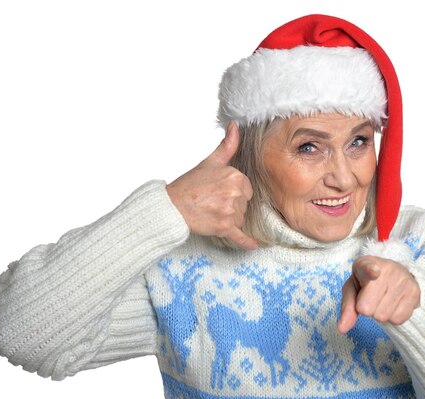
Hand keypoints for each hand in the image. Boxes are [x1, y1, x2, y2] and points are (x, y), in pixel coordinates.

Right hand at [166, 122, 257, 249]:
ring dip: (229, 219)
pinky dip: (246, 242)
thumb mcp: (209, 162)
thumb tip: (234, 126)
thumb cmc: (189, 185)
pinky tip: (253, 246)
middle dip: (232, 206)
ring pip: (240, 219)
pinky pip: (240, 236)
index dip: (234, 192)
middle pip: (244, 204)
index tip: (219, 192)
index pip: (246, 189)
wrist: (171, 206)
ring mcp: (230, 211)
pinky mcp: (224, 228)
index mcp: (235, 176)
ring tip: (211, 213)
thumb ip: (227, 145)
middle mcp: (235, 193)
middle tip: (213, 202)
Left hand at [338, 255, 419, 331]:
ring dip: (380, 313)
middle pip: (369, 309)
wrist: (396, 272)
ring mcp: (403, 280)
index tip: (374, 273)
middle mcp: (388, 269)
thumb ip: (347, 308)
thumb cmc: (368, 282)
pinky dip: (393, 316)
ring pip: (383, 316)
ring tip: (383, 299)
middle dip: (367, 309)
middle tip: (372, 298)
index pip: (369, 268)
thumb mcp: (352, 289)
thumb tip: (342, 329)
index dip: (371, 271)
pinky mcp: (415, 292)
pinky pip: (398, 319)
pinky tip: (393, 304)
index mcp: (367, 264)